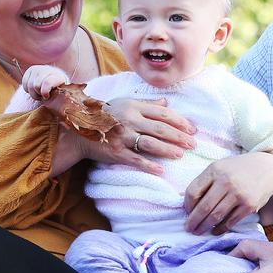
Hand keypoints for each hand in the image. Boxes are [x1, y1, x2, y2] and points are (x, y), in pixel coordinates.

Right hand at [22, 65, 68, 100]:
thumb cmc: (57, 90)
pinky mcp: (30, 70)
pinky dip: (28, 89)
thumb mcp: (59, 94)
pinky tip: (34, 89)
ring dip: (33, 93)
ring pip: (29, 85)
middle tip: (42, 96)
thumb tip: (46, 98)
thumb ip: (55, 96)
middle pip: (36, 86)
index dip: (44, 92)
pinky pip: (24, 83)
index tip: (46, 96)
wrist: (54, 78)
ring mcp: (37, 69)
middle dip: (38, 94)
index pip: (47, 83)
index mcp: (57, 76)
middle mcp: (46, 70)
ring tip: (39, 93)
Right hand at [79, 97, 196, 174]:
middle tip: (193, 144)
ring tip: (180, 155)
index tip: (192, 129)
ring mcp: (123, 136)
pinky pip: (135, 159)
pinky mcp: (116, 152)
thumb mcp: (125, 102)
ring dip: (168, 150)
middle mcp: (130, 120)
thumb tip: (167, 103)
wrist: (79, 129)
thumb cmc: (105, 114)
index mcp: (134, 107)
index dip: (180, 121)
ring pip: (151, 143)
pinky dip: (148, 165)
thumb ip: (147, 104)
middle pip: (161, 129)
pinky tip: (161, 170)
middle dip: (179, 137)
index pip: (163, 114)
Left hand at [183, 153, 272, 235]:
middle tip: (188, 229)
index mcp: (215, 170)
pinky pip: (230, 221)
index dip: (187, 205)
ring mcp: (239, 194)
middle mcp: (226, 181)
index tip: (186, 212)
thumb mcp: (220, 167)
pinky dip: (220, 229)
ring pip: (216, 216)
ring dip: (204, 227)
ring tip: (198, 231)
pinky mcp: (249, 205)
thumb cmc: (238, 169)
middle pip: (203, 207)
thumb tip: (185, 201)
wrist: (268, 169)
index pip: (193, 191)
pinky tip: (215, 231)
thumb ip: (204, 182)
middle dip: (193, 221)